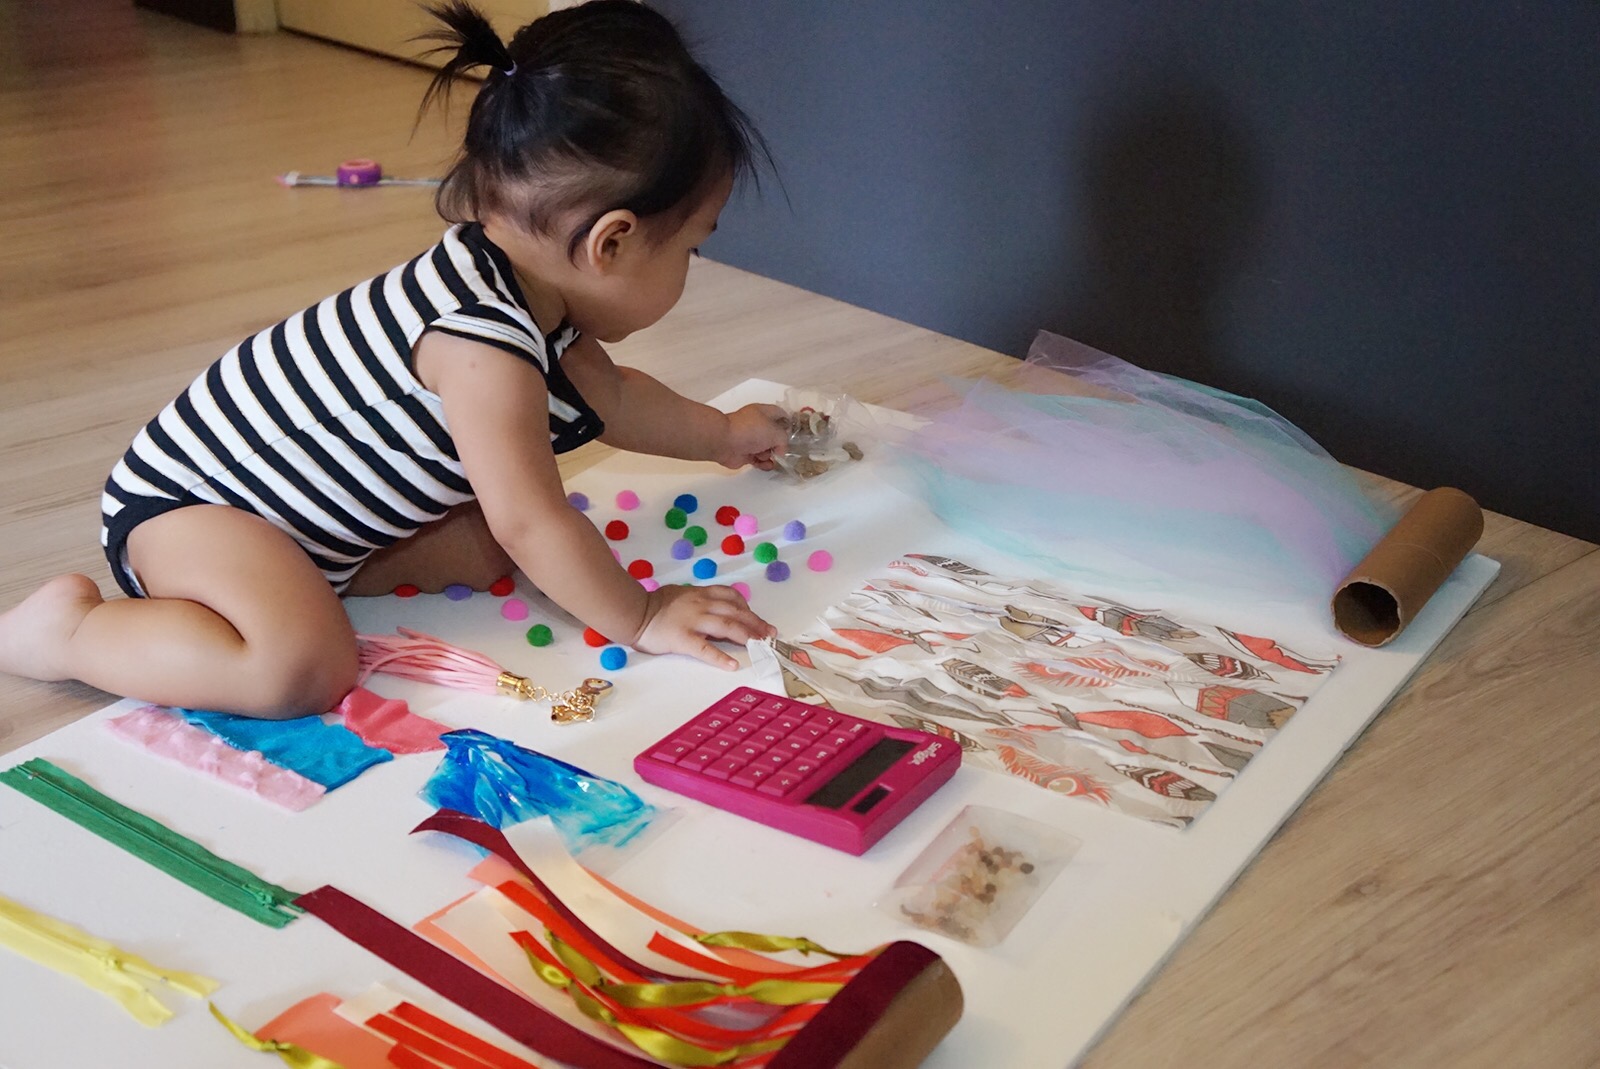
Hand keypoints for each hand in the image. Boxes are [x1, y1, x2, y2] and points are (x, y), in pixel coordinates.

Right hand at [630, 584, 777, 669]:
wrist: (633, 612)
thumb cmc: (653, 605)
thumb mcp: (680, 594)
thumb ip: (698, 599)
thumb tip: (714, 608)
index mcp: (700, 593)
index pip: (731, 597)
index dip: (748, 608)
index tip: (759, 620)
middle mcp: (700, 604)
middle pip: (735, 612)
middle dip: (756, 623)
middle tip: (770, 634)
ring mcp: (693, 621)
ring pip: (727, 626)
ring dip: (747, 636)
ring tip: (761, 645)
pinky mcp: (683, 639)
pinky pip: (705, 648)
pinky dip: (720, 657)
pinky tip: (732, 665)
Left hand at [713, 403, 789, 470]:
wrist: (724, 442)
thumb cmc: (749, 431)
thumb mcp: (776, 432)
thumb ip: (784, 440)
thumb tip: (781, 450)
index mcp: (763, 413)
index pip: (780, 414)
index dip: (788, 422)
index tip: (795, 432)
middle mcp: (757, 425)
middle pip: (774, 434)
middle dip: (780, 443)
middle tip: (783, 450)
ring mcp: (750, 439)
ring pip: (767, 449)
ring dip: (771, 455)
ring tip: (770, 457)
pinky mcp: (745, 453)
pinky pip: (759, 460)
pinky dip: (764, 464)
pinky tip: (766, 465)